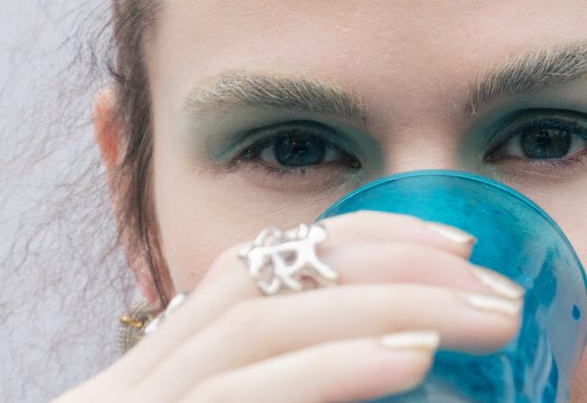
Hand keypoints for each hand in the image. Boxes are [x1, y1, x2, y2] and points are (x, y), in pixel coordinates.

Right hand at [53, 211, 522, 401]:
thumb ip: (262, 381)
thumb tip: (369, 357)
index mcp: (162, 371)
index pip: (258, 264)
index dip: (352, 239)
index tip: (440, 245)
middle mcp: (144, 375)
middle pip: (266, 275)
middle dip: (384, 259)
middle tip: (482, 271)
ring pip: (261, 319)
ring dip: (380, 303)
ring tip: (474, 309)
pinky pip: (243, 391)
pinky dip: (329, 366)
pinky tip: (405, 359)